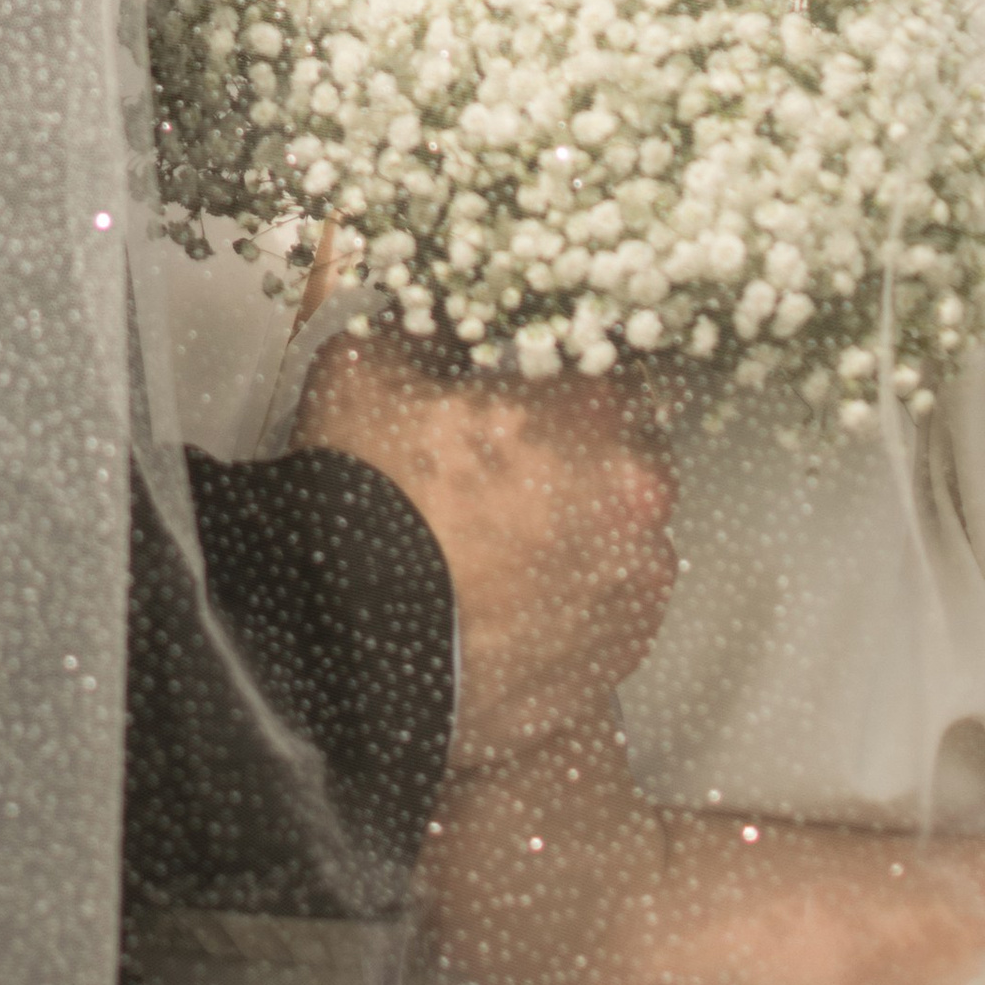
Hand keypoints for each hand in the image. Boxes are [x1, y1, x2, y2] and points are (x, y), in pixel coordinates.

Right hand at [290, 329, 677, 767]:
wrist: (346, 650)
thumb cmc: (365, 500)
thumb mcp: (369, 371)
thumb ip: (421, 328)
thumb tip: (440, 314)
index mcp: (595, 416)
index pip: (614, 373)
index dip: (567, 386)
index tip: (528, 402)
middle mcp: (638, 503)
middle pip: (630, 461)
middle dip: (582, 462)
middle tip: (509, 477)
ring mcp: (634, 594)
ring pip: (624, 545)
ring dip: (583, 539)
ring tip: (503, 555)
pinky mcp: (615, 670)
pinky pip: (607, 621)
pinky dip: (572, 611)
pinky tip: (513, 608)